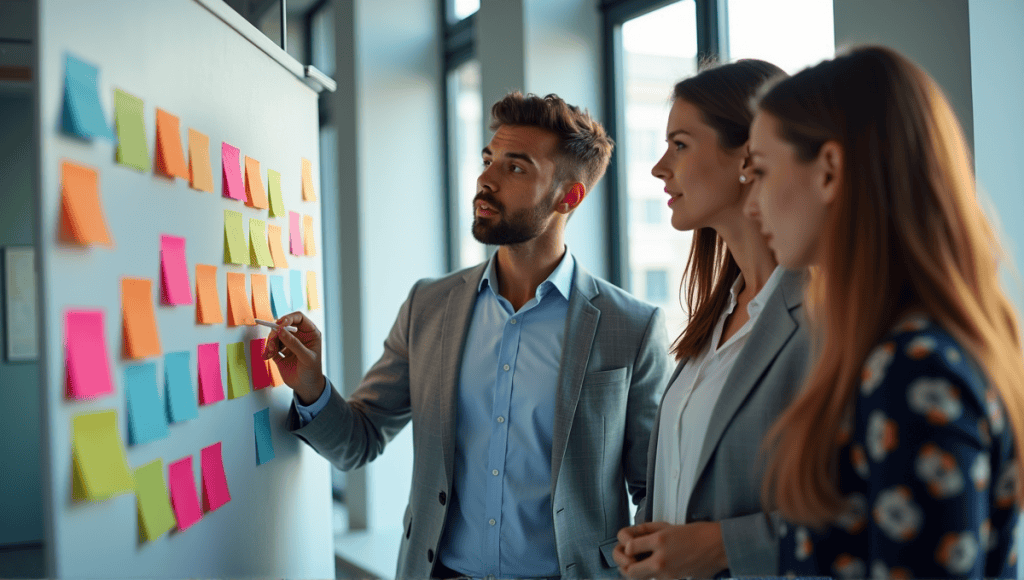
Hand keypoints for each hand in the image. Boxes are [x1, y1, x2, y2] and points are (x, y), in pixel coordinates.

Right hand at [261, 311, 324, 403]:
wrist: (305, 387)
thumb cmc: (312, 371)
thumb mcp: (306, 357)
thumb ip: (294, 344)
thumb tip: (280, 330)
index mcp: (310, 333)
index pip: (298, 318)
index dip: (288, 318)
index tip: (280, 325)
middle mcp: (299, 335)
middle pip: (283, 325)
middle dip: (275, 332)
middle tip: (271, 342)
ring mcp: (289, 343)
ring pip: (275, 335)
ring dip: (270, 342)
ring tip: (270, 353)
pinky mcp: (280, 351)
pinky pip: (271, 346)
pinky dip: (267, 350)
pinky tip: (267, 356)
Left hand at [613, 521, 727, 579]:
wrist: (718, 547)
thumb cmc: (695, 533)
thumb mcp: (668, 526)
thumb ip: (646, 531)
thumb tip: (630, 539)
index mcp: (659, 541)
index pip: (629, 547)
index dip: (627, 545)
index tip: (631, 544)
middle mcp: (661, 560)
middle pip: (630, 570)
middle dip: (626, 564)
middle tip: (630, 557)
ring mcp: (667, 573)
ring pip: (640, 578)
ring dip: (636, 571)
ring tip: (641, 561)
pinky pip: (654, 579)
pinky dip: (651, 574)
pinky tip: (656, 565)